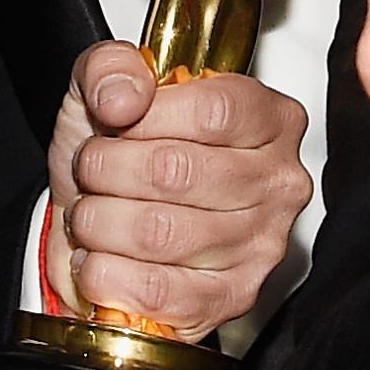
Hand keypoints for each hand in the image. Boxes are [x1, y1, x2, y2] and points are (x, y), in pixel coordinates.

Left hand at [42, 41, 309, 340]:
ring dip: (99, 222)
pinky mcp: (230, 301)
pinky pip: (156, 291)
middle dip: (107, 170)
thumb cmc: (119, 150)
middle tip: (90, 169)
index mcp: (269, 117)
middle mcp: (278, 182)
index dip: (147, 117)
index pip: (214, 110)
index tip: (116, 120)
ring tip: (91, 213)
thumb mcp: (108, 86)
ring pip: (160, 232)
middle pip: (179, 172)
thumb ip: (111, 68)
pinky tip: (98, 258)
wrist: (97, 225)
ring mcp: (260, 247)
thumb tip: (124, 97)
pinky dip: (105, 274)